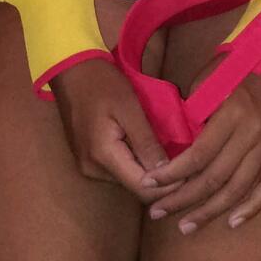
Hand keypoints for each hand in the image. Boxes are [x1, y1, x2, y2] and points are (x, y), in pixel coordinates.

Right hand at [51, 57, 170, 200]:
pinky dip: (135, 162)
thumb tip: (168, 172)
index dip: (168, 184)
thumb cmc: (102, 83)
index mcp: (103, 157)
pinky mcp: (89, 161)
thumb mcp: (130, 108)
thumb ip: (147, 142)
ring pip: (128, 179)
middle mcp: (93, 170)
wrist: (71, 71)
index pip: (142, 189)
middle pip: (135, 187)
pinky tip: (146, 147)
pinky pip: (118, 170)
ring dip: (148, 169)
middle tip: (183, 158)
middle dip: (161, 177)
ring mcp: (89, 167)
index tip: (189, 170)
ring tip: (168, 151)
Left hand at [146, 70, 260, 233]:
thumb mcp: (206, 81)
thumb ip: (192, 115)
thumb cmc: (233, 67)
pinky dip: (251, 208)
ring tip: (186, 226)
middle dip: (183, 199)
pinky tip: (231, 222)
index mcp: (232, 114)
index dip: (172, 175)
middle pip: (215, 178)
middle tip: (158, 212)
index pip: (198, 156)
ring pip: (238, 189)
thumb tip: (173, 150)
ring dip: (210, 212)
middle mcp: (252, 134)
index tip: (150, 185)